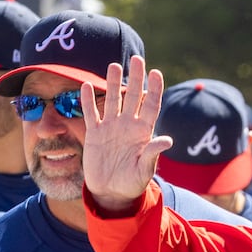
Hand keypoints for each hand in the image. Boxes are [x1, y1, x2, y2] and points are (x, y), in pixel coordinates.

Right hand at [80, 55, 172, 213]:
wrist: (112, 192)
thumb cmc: (132, 183)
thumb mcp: (144, 170)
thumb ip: (152, 154)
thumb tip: (167, 140)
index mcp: (143, 132)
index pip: (151, 106)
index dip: (154, 90)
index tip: (156, 73)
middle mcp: (128, 125)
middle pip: (133, 97)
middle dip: (136, 78)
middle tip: (137, 59)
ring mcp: (111, 128)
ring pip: (111, 100)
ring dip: (112, 83)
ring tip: (114, 65)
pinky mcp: (95, 134)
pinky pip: (90, 114)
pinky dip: (87, 101)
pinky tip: (84, 86)